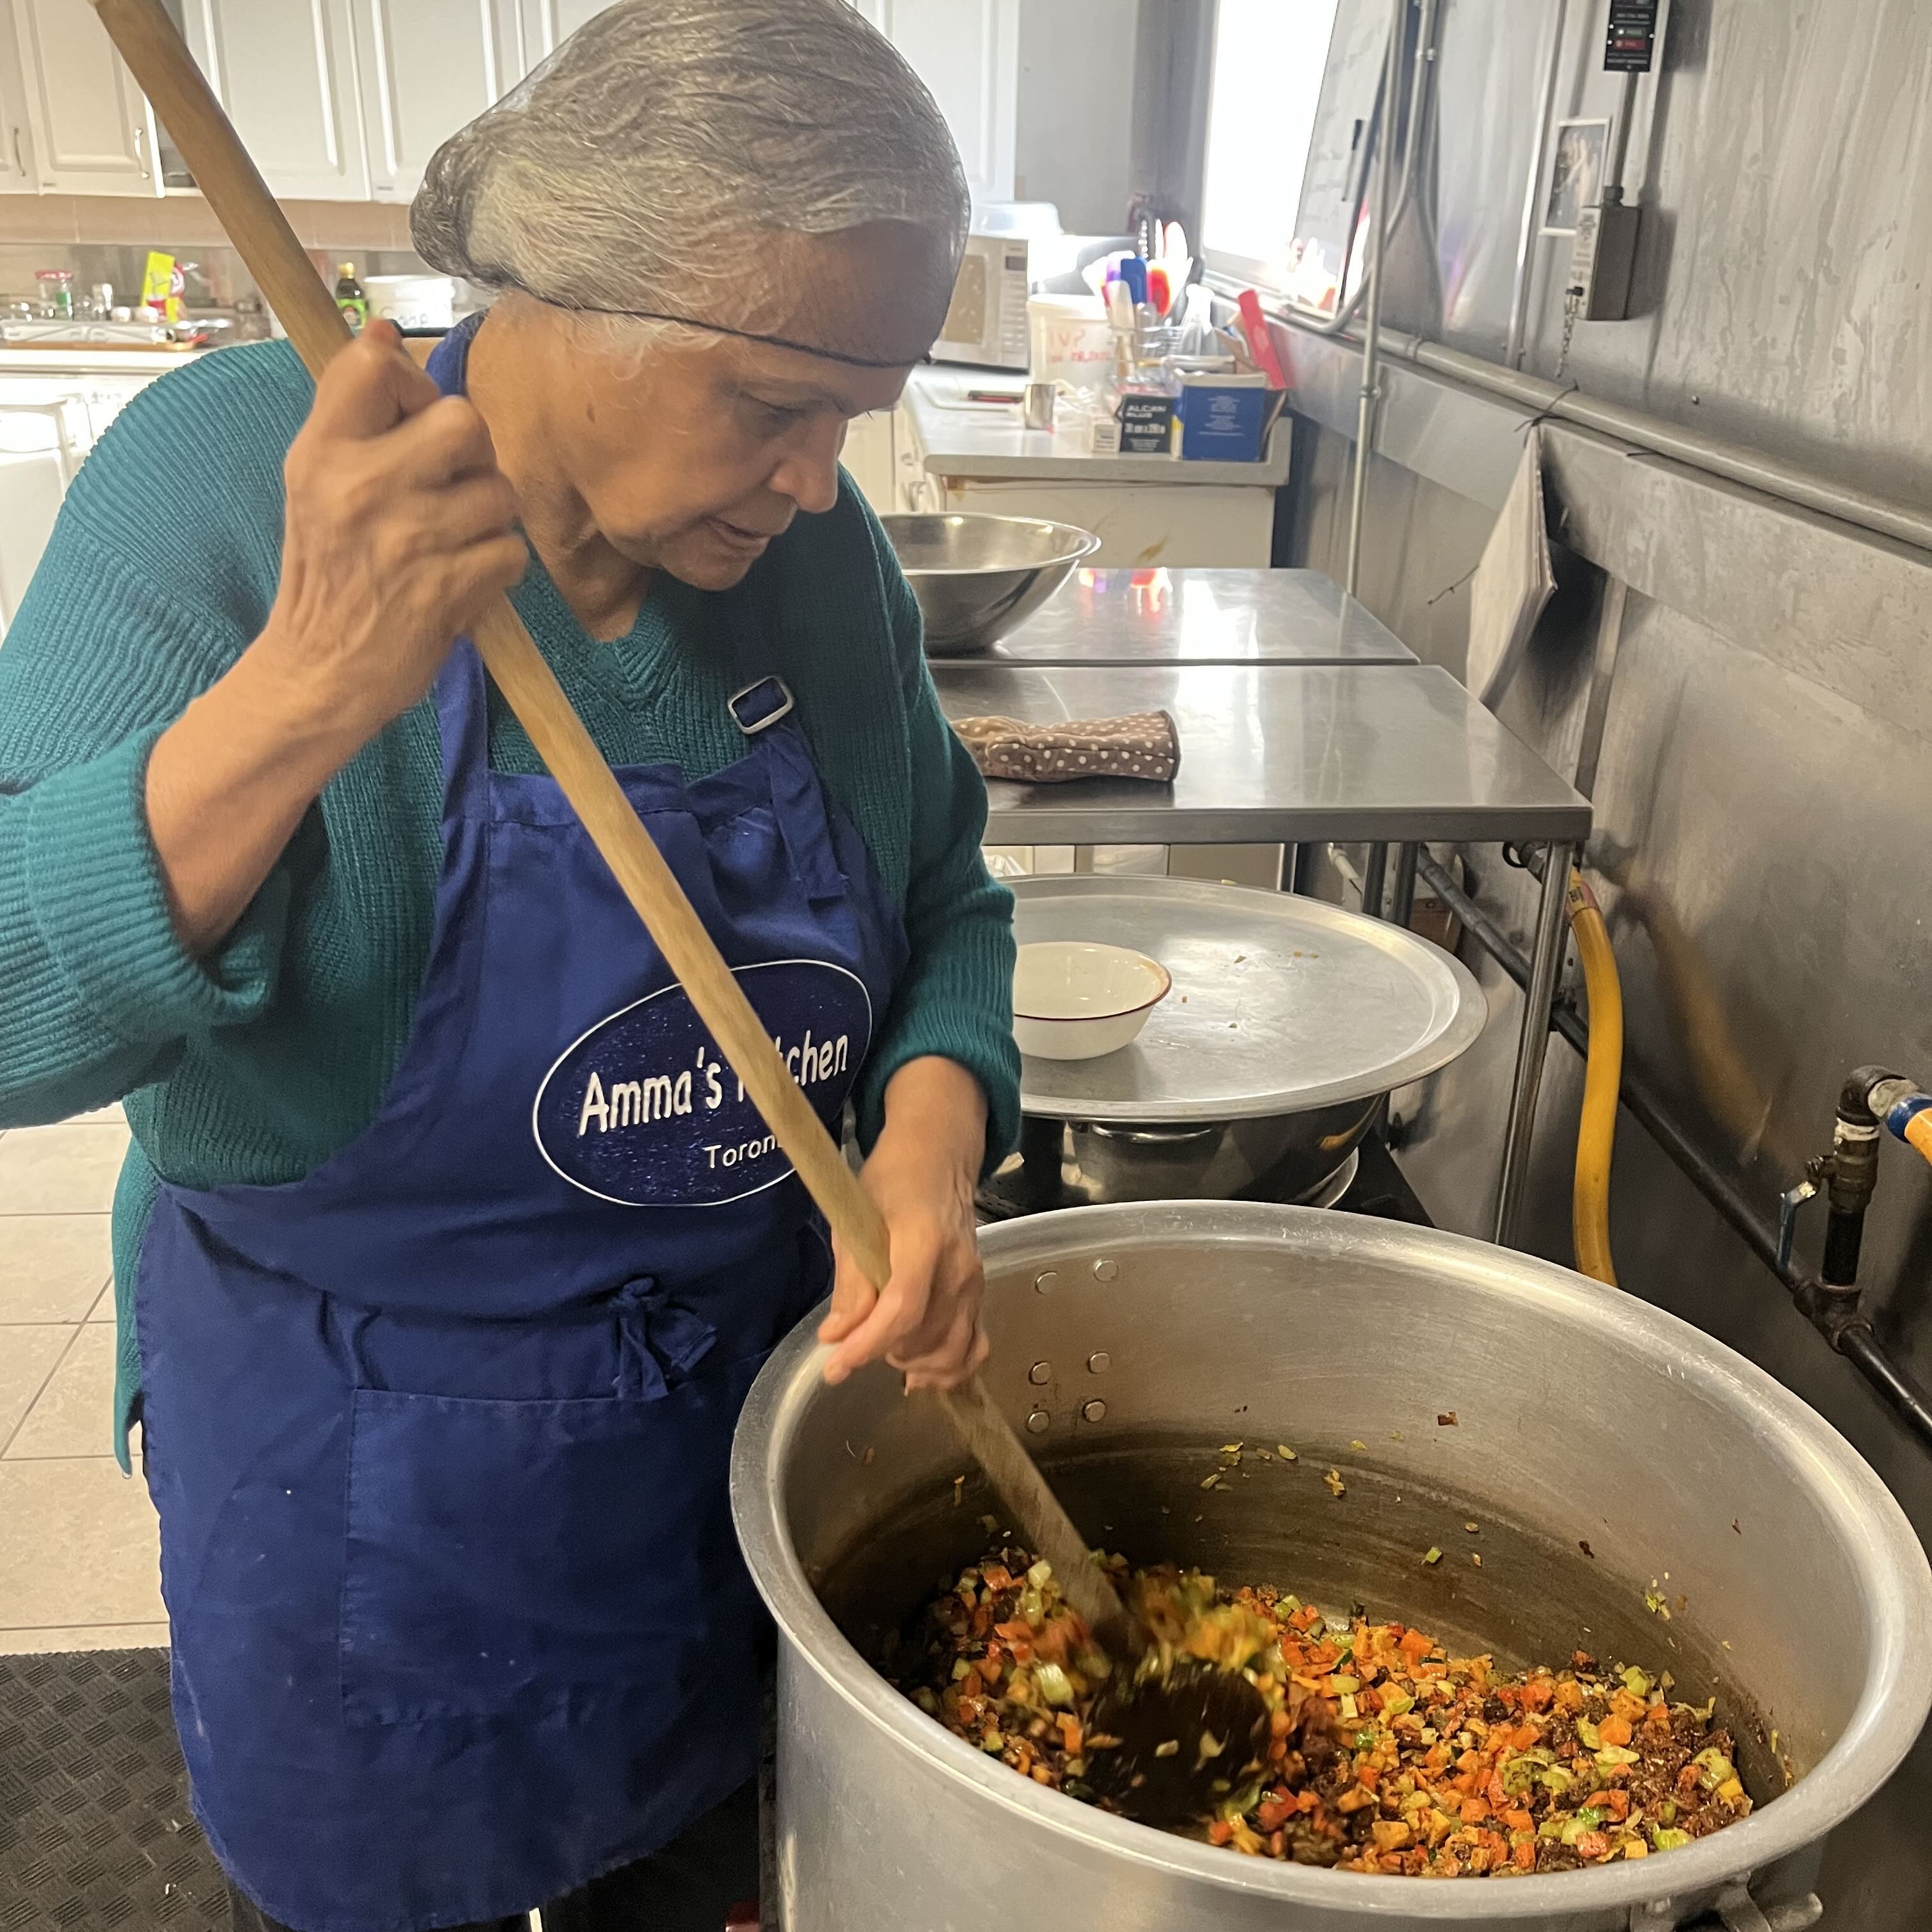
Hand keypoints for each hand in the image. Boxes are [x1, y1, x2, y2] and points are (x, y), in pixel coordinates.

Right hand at [146, 321, 524, 956]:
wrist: (319, 673)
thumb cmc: (328, 573)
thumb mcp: (315, 482)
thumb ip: (353, 412)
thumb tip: (386, 334)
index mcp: (322, 454)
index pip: (375, 364)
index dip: (414, 383)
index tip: (411, 417)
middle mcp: (361, 487)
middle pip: (464, 421)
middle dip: (472, 457)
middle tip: (449, 488)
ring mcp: (409, 540)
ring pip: (498, 492)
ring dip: (489, 520)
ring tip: (450, 545)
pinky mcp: (450, 589)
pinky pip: (511, 552)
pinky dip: (496, 570)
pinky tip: (460, 583)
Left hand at [819, 1059, 988, 1390]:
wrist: (939, 1155)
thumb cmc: (893, 1179)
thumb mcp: (855, 1217)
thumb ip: (850, 1281)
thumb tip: (835, 1336)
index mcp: (924, 1240)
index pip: (901, 1309)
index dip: (867, 1344)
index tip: (834, 1366)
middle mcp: (958, 1267)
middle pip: (924, 1337)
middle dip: (882, 1351)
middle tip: (852, 1341)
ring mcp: (975, 1282)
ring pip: (951, 1350)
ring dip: (912, 1361)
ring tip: (883, 1349)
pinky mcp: (980, 1292)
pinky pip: (974, 1345)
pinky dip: (950, 1367)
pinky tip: (921, 1371)